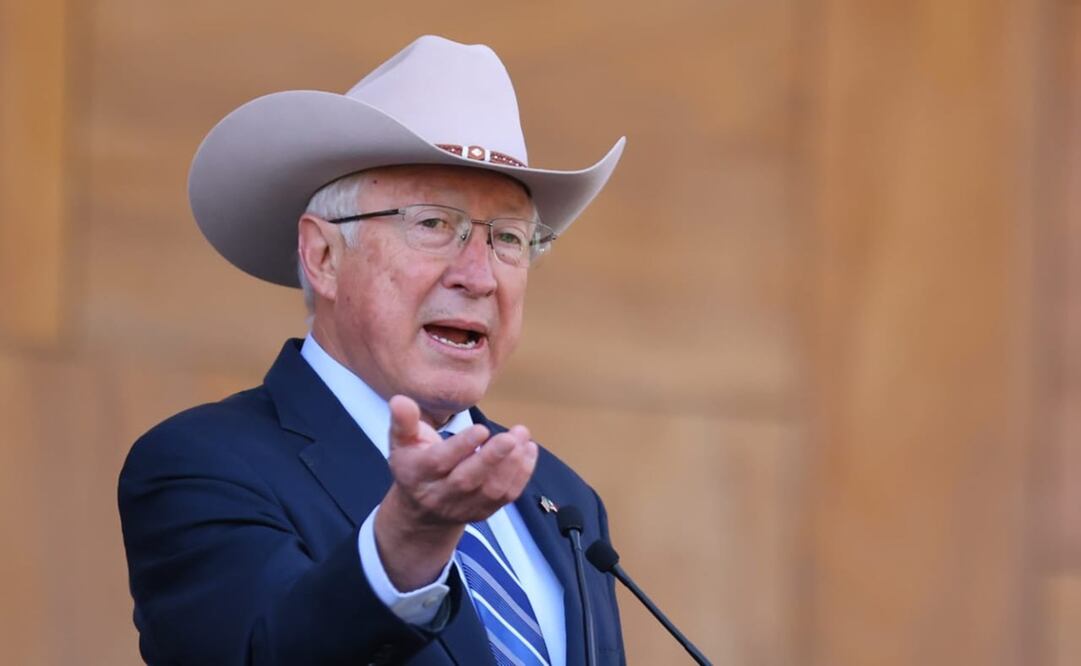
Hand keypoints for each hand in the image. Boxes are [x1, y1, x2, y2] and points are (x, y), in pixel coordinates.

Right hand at [374, 395, 537, 589]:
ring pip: (490, 490)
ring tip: (522, 437)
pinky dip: (521, 475)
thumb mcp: (402, 442)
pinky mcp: (482, 512)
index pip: (439, 462)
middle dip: (492, 458)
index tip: (482, 429)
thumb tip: (400, 400)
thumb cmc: (415, 464)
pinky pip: (505, 498)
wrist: (421, 511)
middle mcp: (439, 495)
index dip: (461, 446)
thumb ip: (403, 421)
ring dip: (512, 465)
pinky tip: (528, 451)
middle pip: (467, 480)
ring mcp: (462, 507)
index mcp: (417, 474)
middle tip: (512, 436)